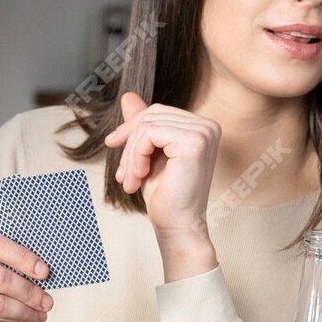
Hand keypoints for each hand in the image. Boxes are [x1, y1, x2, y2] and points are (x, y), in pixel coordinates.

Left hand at [102, 92, 219, 275]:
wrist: (176, 225)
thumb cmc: (165, 195)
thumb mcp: (147, 153)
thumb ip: (142, 124)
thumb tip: (127, 95)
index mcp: (201, 126)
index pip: (157, 111)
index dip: (131, 129)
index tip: (113, 146)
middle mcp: (207, 125)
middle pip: (151, 115)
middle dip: (129, 144)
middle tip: (122, 174)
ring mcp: (203, 132)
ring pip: (147, 125)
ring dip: (130, 155)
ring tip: (129, 180)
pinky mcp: (194, 142)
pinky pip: (149, 134)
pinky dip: (136, 156)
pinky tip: (139, 177)